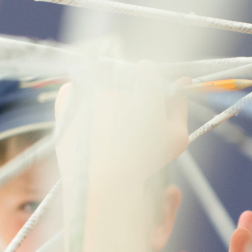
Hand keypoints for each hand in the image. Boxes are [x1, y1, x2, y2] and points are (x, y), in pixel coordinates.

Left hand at [53, 68, 188, 183]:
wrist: (100, 181)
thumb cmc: (143, 163)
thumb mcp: (175, 137)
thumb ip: (180, 106)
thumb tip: (184, 80)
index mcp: (145, 80)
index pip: (148, 70)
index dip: (149, 88)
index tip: (146, 104)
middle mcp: (116, 75)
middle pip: (123, 76)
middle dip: (126, 93)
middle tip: (125, 121)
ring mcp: (89, 83)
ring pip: (99, 83)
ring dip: (103, 99)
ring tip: (105, 129)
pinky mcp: (67, 95)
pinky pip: (74, 90)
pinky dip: (79, 103)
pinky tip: (87, 125)